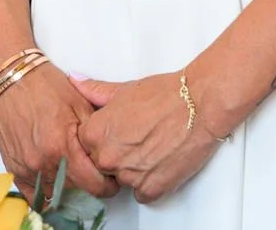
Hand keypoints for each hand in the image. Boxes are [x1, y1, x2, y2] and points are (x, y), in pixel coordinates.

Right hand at [0, 62, 117, 199]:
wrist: (10, 78)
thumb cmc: (44, 85)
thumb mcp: (81, 104)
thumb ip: (97, 136)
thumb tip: (110, 157)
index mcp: (62, 148)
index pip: (95, 186)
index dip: (108, 184)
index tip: (111, 177)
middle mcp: (43, 163)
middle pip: (77, 193)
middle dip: (90, 185)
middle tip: (94, 172)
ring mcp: (26, 169)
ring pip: (57, 196)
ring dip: (69, 189)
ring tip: (75, 173)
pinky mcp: (14, 169)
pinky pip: (34, 196)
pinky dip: (47, 193)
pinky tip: (56, 182)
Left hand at [72, 74, 221, 202]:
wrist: (199, 105)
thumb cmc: (165, 95)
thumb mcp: (124, 89)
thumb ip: (95, 91)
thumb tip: (75, 81)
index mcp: (96, 133)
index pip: (84, 146)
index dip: (101, 138)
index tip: (115, 133)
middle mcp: (108, 157)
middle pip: (101, 165)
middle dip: (115, 155)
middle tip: (135, 139)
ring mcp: (129, 176)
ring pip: (121, 180)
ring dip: (132, 170)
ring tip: (150, 147)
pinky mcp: (152, 188)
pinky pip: (142, 194)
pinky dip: (150, 183)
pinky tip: (159, 162)